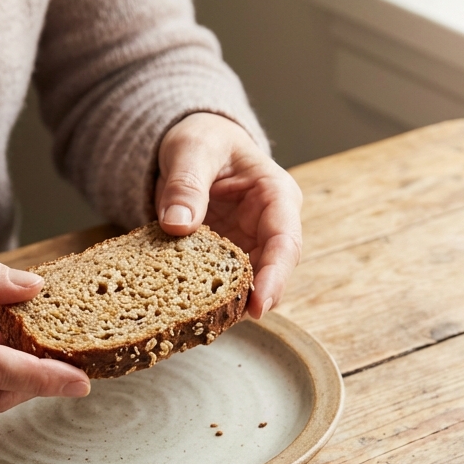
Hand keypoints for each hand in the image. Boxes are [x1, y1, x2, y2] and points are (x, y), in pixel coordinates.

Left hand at [155, 112, 302, 318]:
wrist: (192, 142)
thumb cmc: (202, 138)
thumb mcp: (192, 149)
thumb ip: (186, 183)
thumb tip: (178, 225)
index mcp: (276, 195)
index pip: (285, 242)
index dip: (275, 277)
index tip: (258, 305)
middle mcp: (269, 225)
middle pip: (271, 272)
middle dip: (251, 300)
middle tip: (225, 325)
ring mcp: (248, 244)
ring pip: (247, 284)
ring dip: (228, 304)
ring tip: (203, 324)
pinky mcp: (225, 256)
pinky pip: (220, 282)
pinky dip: (206, 296)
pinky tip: (187, 312)